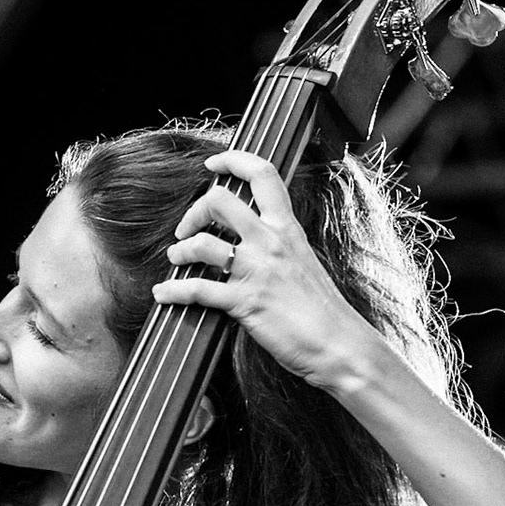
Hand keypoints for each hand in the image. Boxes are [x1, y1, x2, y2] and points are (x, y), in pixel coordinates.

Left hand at [151, 149, 376, 388]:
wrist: (340, 344)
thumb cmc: (323, 310)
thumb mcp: (303, 262)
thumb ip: (278, 245)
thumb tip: (251, 240)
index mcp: (288, 229)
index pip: (263, 176)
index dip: (234, 161)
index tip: (214, 164)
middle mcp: (271, 242)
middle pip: (221, 201)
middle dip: (195, 210)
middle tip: (188, 228)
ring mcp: (257, 271)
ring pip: (203, 243)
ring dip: (180, 250)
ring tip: (176, 259)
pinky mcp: (245, 302)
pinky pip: (197, 289)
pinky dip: (173, 291)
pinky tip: (163, 294)